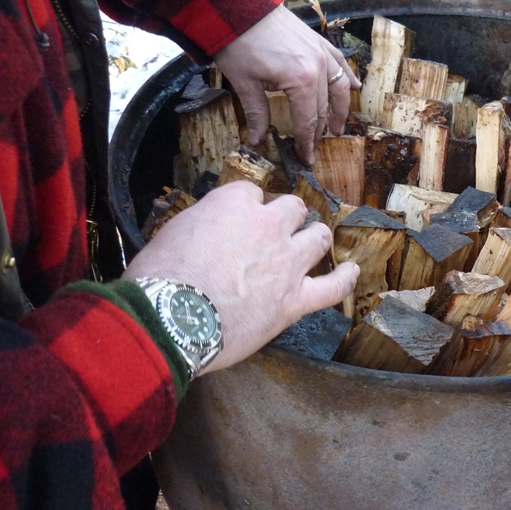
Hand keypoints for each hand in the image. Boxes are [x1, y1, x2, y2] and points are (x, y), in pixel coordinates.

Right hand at [124, 182, 358, 372]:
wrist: (170, 318)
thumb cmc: (158, 278)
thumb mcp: (170, 234)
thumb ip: (199, 227)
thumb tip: (203, 236)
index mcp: (233, 204)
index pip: (251, 191)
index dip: (246, 206)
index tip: (240, 219)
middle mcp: (267, 226)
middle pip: (292, 208)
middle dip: (286, 217)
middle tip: (276, 231)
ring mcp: (286, 263)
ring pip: (318, 237)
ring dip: (315, 237)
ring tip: (312, 242)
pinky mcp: (294, 300)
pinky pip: (333, 287)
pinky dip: (345, 279)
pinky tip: (352, 272)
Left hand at [214, 5, 361, 164]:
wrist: (239, 5)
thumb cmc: (239, 44)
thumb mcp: (244, 83)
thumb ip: (257, 113)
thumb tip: (257, 141)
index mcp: (300, 82)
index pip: (308, 121)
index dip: (306, 143)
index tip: (305, 159)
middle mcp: (319, 69)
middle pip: (324, 107)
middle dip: (320, 130)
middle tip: (315, 147)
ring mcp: (322, 53)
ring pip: (339, 87)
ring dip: (340, 109)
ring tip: (338, 127)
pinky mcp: (319, 41)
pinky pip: (340, 63)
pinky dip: (347, 76)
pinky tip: (355, 86)